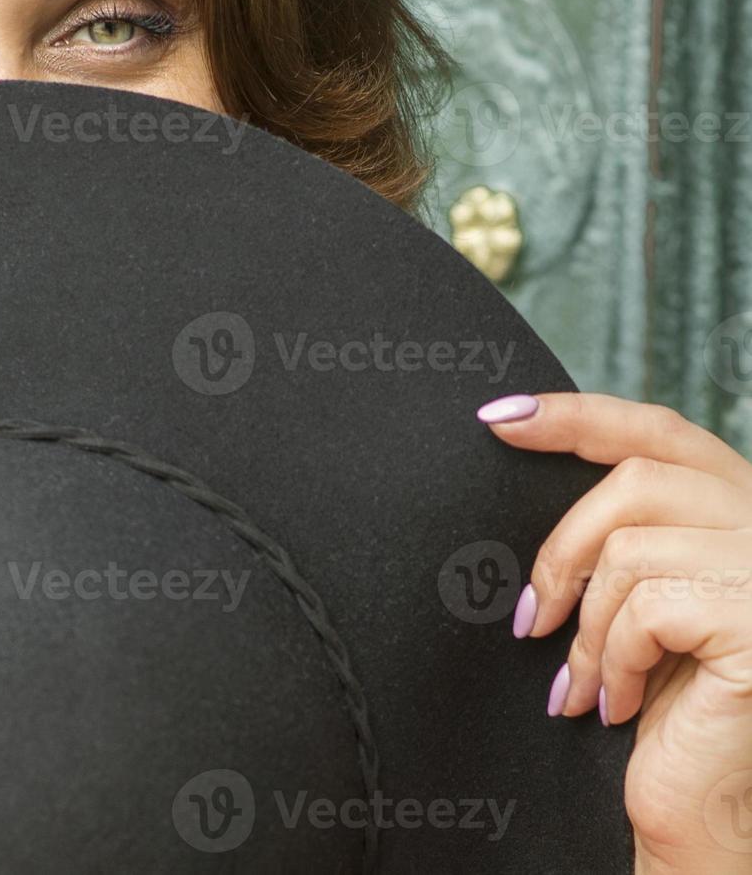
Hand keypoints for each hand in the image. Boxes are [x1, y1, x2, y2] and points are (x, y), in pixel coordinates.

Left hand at [480, 392, 751, 872]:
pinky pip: (649, 606)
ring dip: (586, 626)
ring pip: (632, 548)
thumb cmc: (667, 708)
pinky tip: (614, 704)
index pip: (659, 433)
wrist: (705, 809)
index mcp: (740, 509)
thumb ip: (617, 536)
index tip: (498, 419)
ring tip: (580, 683)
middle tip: (528, 619)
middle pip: (638, 478)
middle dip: (562, 548)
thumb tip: (521, 462)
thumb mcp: (636, 601)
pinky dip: (613, 658)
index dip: (578, 415)